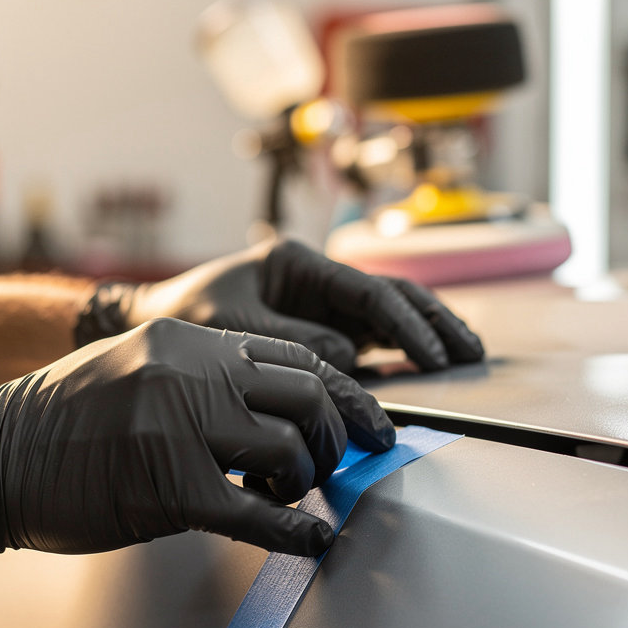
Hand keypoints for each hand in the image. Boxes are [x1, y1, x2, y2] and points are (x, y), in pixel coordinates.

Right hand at [0, 318, 394, 562]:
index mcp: (188, 342)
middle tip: (335, 462)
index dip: (340, 393)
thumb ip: (203, 377)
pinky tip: (311, 542)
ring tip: (292, 495)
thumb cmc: (62, 418)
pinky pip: (259, 514)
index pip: (295, 355)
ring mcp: (181, 430)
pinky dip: (296, 533)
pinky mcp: (171, 491)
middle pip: (309, 396)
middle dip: (335, 436)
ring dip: (306, 481)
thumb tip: (273, 411)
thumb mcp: (137, 367)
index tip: (364, 421)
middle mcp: (190, 374)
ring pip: (289, 451)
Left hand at [79, 239, 484, 372]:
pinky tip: (430, 364)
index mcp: (298, 263)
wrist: (157, 323)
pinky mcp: (321, 328)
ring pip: (390, 316)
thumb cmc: (187, 317)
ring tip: (467, 354)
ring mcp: (322, 304)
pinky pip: (372, 338)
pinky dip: (402, 351)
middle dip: (433, 323)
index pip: (368, 292)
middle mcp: (318, 279)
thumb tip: (352, 359)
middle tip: (471, 353)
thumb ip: (294, 341)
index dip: (405, 325)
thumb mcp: (235, 327)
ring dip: (428, 333)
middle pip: (392, 296)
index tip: (432, 357)